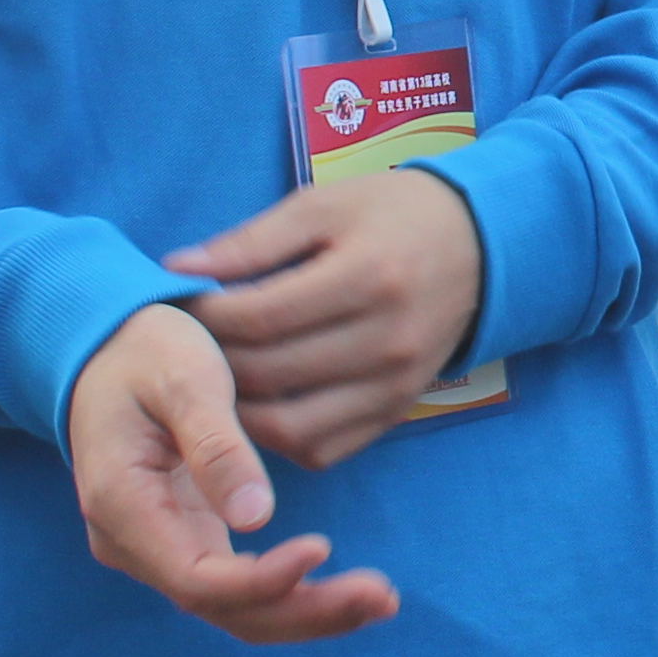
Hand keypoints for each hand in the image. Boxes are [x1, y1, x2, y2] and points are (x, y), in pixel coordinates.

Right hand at [66, 302, 401, 641]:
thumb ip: (216, 446)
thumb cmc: (148, 351)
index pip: (197, 577)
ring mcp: (158, 548)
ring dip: (309, 612)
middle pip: (223, 607)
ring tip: (382, 601)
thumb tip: (255, 517)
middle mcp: (133, 543)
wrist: (110, 347)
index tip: (324, 549)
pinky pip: (240, 587)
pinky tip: (350, 590)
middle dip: (306, 612)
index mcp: (123, 505)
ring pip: (236, 608)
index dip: (263, 579)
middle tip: (384, 599)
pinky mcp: (187, 540)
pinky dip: (294, 593)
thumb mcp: (184, 380)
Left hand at [169, 164, 490, 468]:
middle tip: (188, 345)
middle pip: (269, 374)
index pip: (260, 317)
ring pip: (290, 428)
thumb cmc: (394, 214)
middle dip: (213, 363)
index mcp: (367, 277)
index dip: (206, 318)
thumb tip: (176, 271)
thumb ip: (251, 241)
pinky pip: (323, 450)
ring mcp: (396, 385)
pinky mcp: (397, 412)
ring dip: (239, 412)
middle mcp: (386, 340)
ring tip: (217, 380)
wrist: (481, 245)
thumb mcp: (324, 206)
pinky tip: (262, 404)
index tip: (183, 306)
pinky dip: (280, 438)